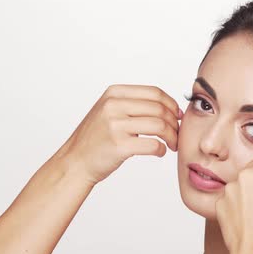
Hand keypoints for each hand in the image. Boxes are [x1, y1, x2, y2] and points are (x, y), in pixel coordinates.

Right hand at [53, 84, 180, 185]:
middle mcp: (113, 105)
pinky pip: (153, 144)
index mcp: (114, 93)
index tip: (177, 116)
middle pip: (160, 109)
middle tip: (177, 134)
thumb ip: (133, 104)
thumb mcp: (109, 110)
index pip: (154, 92)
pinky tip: (159, 152)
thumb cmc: (96, 139)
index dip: (171, 104)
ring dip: (172, 137)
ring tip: (171, 144)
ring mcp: (115, 125)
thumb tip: (170, 106)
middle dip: (174, 122)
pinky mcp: (119, 145)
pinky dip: (161, 149)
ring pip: (160, 125)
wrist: (75, 161)